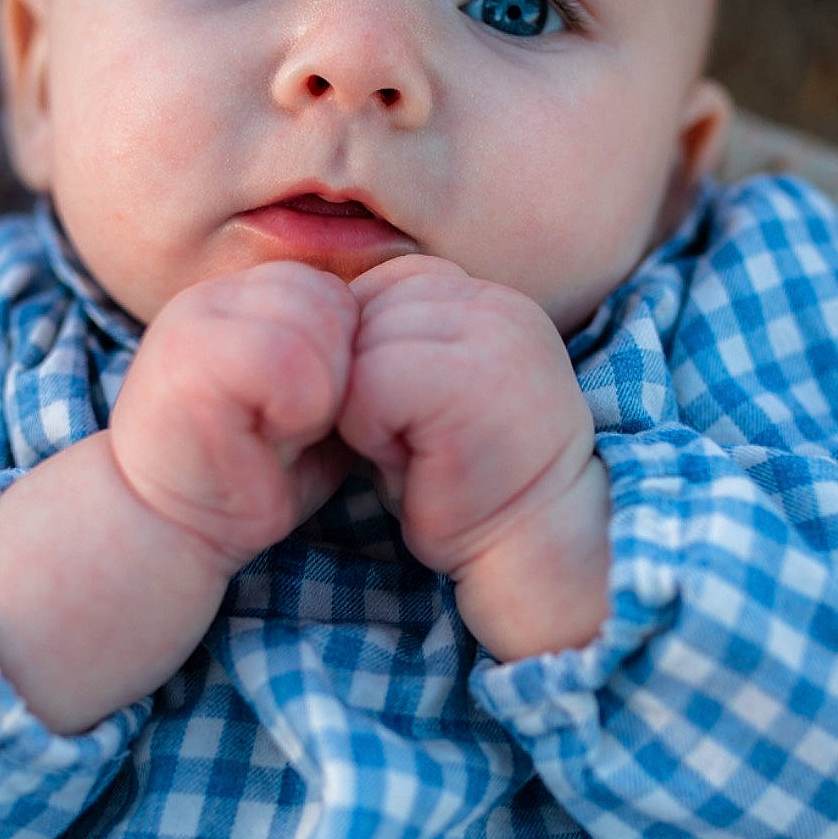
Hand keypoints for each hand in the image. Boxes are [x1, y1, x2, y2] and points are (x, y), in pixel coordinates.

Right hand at [109, 261, 358, 576]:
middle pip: (329, 298)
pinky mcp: (189, 360)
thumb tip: (405, 332)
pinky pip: (286, 357)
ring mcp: (195, 322)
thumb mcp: (311, 403)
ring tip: (281, 431)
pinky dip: (298, 408)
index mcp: (241, 299)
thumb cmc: (252, 474)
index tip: (314, 412)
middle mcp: (213, 297)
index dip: (347, 356)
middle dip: (338, 369)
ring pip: (314, 323)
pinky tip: (270, 439)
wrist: (171, 529)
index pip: (335, 290)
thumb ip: (342, 357)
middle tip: (298, 425)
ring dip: (318, 393)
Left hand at [338, 256, 608, 658]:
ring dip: (365, 410)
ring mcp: (489, 335)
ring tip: (417, 449)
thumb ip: (385, 340)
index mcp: (486, 297)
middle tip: (413, 438)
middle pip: (360, 313)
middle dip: (362, 382)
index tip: (411, 415)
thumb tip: (305, 317)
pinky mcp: (471, 380)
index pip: (376, 290)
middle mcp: (495, 303)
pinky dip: (370, 432)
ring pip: (358, 348)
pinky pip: (367, 385)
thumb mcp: (422, 389)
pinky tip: (414, 462)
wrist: (532, 548)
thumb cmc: (464, 481)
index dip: (365, 359)